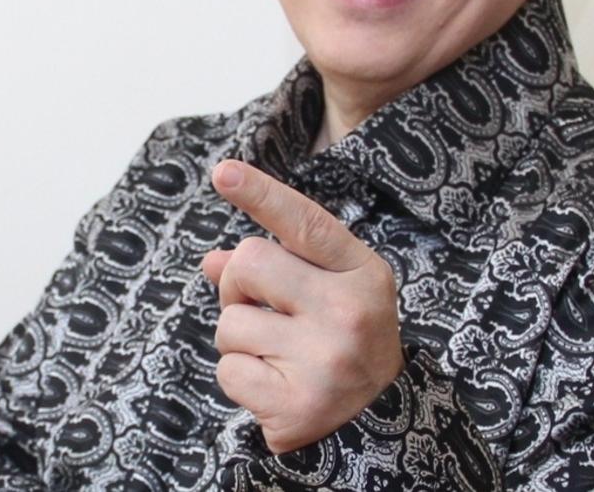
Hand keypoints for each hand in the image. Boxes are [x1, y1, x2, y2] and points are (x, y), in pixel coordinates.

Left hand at [200, 159, 404, 454]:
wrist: (381, 422)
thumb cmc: (347, 339)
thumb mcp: (332, 290)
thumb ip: (281, 265)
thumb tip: (212, 259)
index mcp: (363, 272)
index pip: (305, 223)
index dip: (262, 194)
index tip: (224, 171)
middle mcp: (347, 311)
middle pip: (250, 262)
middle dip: (238, 284)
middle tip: (264, 307)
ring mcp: (323, 359)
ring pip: (229, 323)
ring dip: (239, 338)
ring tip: (278, 353)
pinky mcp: (295, 404)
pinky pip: (228, 371)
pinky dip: (241, 378)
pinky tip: (274, 385)